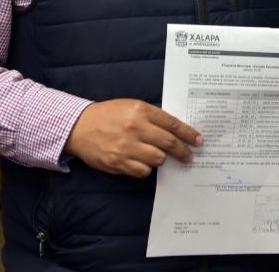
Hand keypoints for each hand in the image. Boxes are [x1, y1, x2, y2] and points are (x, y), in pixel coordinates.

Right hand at [64, 99, 203, 177]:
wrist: (79, 127)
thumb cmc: (108, 115)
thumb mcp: (131, 106)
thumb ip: (152, 117)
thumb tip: (175, 130)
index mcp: (140, 111)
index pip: (172, 124)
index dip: (189, 134)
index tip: (199, 140)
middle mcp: (135, 128)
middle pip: (169, 144)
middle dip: (183, 151)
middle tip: (189, 156)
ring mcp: (126, 147)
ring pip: (158, 159)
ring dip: (161, 159)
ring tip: (158, 156)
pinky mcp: (118, 163)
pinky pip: (143, 171)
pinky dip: (145, 168)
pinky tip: (142, 162)